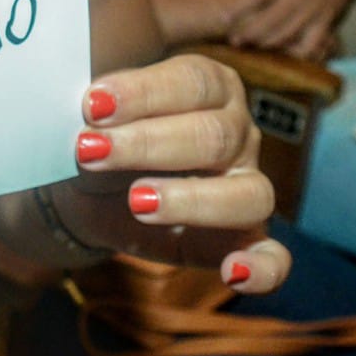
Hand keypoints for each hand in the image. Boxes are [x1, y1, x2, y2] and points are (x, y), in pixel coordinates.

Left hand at [53, 54, 290, 291]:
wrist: (83, 189)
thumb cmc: (100, 133)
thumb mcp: (95, 107)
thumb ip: (100, 94)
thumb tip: (91, 98)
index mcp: (210, 86)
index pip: (192, 82)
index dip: (144, 92)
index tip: (92, 105)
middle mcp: (237, 133)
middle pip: (213, 136)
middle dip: (148, 143)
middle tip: (90, 151)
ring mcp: (246, 187)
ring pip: (247, 194)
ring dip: (192, 200)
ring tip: (137, 201)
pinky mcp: (240, 240)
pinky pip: (273, 256)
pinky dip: (262, 268)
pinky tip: (233, 274)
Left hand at [220, 0, 355, 60]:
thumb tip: (238, 7)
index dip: (238, 9)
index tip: (223, 19)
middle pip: (269, 21)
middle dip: (249, 34)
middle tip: (235, 41)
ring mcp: (313, 11)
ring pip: (285, 36)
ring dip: (266, 45)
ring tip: (253, 47)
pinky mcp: (326, 23)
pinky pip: (309, 46)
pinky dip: (295, 54)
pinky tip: (284, 55)